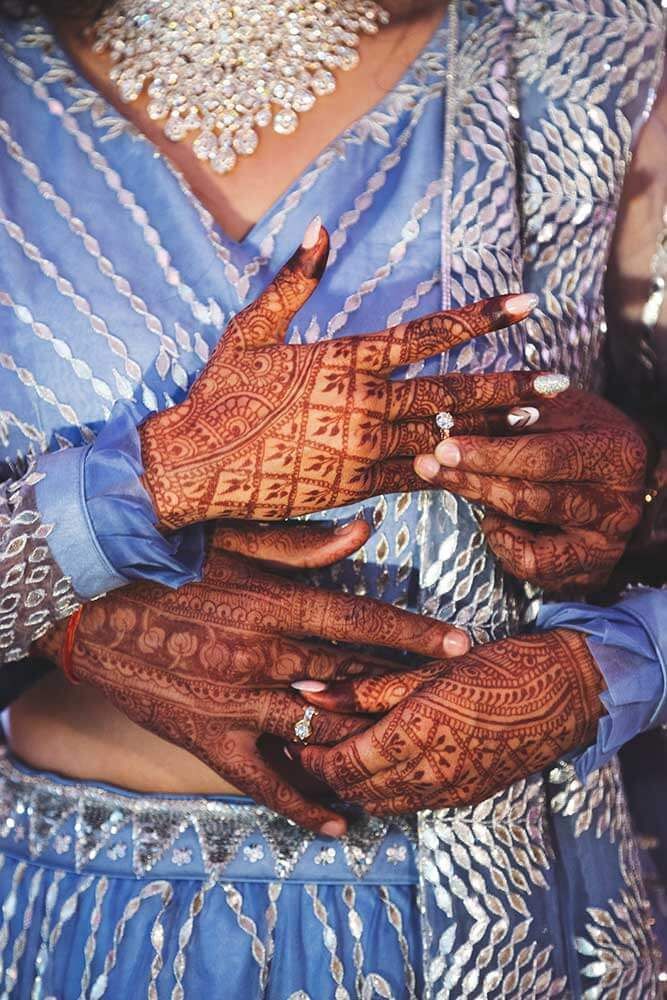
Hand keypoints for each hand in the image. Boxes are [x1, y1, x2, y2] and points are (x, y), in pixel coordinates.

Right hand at [44, 520, 469, 832]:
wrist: (91, 607)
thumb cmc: (165, 565)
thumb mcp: (230, 541)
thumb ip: (301, 544)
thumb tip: (366, 531)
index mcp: (273, 603)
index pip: (361, 620)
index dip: (415, 633)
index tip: (461, 644)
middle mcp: (263, 656)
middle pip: (351, 680)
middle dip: (404, 693)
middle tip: (451, 705)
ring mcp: (236, 702)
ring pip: (320, 732)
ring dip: (368, 746)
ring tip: (414, 759)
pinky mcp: (209, 739)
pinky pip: (266, 782)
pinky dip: (305, 805)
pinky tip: (342, 822)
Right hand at [140, 219, 538, 527]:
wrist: (196, 463)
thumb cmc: (221, 393)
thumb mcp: (251, 329)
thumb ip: (294, 280)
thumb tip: (321, 227)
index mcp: (346, 359)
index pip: (429, 333)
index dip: (482, 317)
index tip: (526, 305)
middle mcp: (365, 404)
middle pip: (454, 390)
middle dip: (510, 385)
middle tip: (557, 380)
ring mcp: (365, 448)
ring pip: (445, 434)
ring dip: (493, 427)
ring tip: (536, 420)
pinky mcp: (357, 485)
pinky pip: (418, 476)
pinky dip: (454, 467)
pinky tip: (486, 461)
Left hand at [296, 629, 603, 813]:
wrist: (559, 698)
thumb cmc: (493, 670)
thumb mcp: (425, 670)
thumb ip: (363, 688)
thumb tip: (307, 691)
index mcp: (412, 737)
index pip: (340, 767)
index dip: (310, 757)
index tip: (293, 735)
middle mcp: (426, 776)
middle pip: (354, 790)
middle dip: (325, 773)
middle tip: (306, 746)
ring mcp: (446, 793)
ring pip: (380, 803)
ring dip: (354, 785)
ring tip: (338, 753)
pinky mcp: (463, 798)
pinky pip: (409, 803)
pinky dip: (385, 790)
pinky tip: (381, 762)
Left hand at [414, 389, 648, 589]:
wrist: (626, 475)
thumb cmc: (583, 435)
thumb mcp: (558, 411)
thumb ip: (513, 415)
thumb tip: (452, 421)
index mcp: (614, 454)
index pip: (542, 458)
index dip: (488, 456)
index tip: (444, 448)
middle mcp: (616, 504)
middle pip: (529, 500)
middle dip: (471, 483)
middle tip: (427, 466)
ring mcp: (605, 543)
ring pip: (528, 538)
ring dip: (486, 514)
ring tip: (473, 490)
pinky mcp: (589, 571)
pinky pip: (532, 567)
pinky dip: (505, 545)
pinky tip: (501, 522)